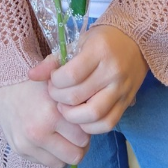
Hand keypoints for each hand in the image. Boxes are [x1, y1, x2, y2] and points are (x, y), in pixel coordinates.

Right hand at [0, 76, 90, 167]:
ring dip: (64, 152)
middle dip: (78, 145)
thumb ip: (78, 98)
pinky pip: (45, 163)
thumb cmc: (36, 82)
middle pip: (75, 155)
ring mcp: (27, 144)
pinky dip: (49, 154)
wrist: (3, 82)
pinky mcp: (19, 150)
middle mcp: (39, 132)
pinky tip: (47, 139)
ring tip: (61, 137)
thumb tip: (95, 119)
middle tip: (74, 133)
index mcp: (52, 113)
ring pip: (60, 163)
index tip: (81, 122)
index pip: (84, 138)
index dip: (86, 130)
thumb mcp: (59, 83)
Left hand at [29, 24, 148, 133]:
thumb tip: (31, 75)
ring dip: (73, 117)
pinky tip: (81, 118)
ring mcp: (121, 88)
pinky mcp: (127, 102)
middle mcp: (112, 71)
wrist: (136, 40)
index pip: (70, 75)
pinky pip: (108, 123)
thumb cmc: (102, 40)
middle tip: (55, 95)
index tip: (52, 80)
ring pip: (94, 115)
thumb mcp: (78, 42)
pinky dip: (91, 126)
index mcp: (99, 51)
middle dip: (59, 99)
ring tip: (66, 108)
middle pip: (78, 97)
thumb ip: (54, 60)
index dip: (55, 82)